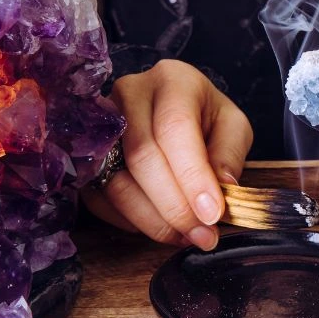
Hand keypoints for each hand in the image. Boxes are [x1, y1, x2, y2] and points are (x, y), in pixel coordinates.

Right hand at [83, 60, 252, 249]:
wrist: (172, 113)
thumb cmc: (204, 119)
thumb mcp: (232, 126)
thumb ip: (230, 154)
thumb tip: (222, 188)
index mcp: (172, 80)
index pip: (174, 127)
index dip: (192, 175)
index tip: (211, 212)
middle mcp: (129, 94)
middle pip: (142, 156)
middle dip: (174, 205)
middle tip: (202, 235)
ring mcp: (100, 125)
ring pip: (118, 182)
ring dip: (153, 220)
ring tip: (185, 236)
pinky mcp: (87, 156)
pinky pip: (102, 198)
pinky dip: (132, 222)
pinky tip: (160, 227)